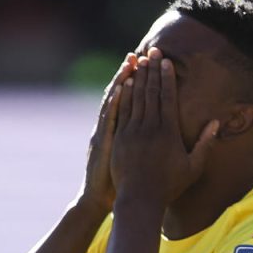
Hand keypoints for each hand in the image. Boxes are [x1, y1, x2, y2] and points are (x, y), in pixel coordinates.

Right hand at [77, 53, 137, 213]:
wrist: (98, 199)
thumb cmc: (118, 182)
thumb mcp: (128, 158)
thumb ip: (136, 142)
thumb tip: (153, 130)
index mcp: (119, 129)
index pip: (130, 100)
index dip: (138, 82)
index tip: (148, 64)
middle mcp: (110, 127)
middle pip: (122, 95)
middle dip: (131, 74)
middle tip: (140, 54)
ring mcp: (104, 133)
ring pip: (113, 103)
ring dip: (121, 82)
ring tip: (130, 64)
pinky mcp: (102, 143)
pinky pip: (108, 120)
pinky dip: (113, 104)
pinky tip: (119, 90)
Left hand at [110, 48, 219, 205]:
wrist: (139, 200)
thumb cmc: (169, 186)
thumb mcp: (193, 167)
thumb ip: (205, 143)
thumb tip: (216, 123)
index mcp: (168, 132)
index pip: (167, 97)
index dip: (166, 77)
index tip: (166, 61)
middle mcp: (149, 127)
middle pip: (150, 92)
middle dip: (151, 70)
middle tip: (152, 51)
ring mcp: (132, 132)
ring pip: (135, 98)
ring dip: (138, 77)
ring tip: (138, 61)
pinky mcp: (119, 138)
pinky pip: (122, 111)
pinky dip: (124, 95)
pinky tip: (125, 83)